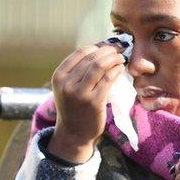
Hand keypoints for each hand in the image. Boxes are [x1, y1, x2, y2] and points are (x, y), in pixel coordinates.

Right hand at [48, 41, 125, 162]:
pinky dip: (117, 70)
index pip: (80, 53)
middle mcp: (66, 83)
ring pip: (100, 66)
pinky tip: (121, 68)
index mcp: (59, 76)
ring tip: (121, 58)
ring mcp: (80, 93)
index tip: (108, 46)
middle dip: (108, 50)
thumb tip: (100, 49)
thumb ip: (77, 71)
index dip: (97, 46)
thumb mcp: (67, 87)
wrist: (73, 134)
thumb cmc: (73, 108)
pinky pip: (108, 79)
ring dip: (114, 58)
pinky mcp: (94, 101)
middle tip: (119, 49)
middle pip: (91, 57)